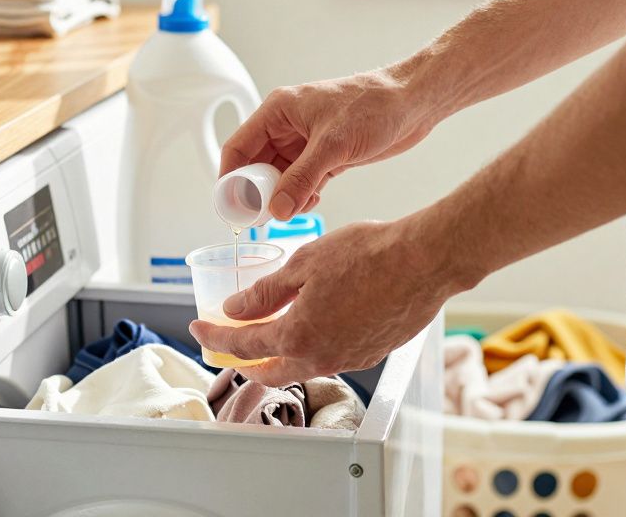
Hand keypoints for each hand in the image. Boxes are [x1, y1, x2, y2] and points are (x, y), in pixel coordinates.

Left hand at [188, 214, 466, 386]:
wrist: (425, 261)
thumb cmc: (370, 255)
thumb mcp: (303, 264)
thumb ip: (265, 293)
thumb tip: (235, 309)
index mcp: (298, 336)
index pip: (242, 345)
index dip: (215, 336)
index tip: (200, 329)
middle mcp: (322, 357)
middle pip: (270, 371)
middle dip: (243, 360)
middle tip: (227, 346)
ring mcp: (349, 359)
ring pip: (302, 366)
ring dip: (278, 355)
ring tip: (266, 333)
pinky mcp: (371, 353)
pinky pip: (329, 357)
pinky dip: (309, 347)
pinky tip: (311, 325)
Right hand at [220, 67, 434, 219]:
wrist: (413, 103)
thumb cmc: (374, 105)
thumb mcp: (333, 145)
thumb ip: (302, 179)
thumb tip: (276, 210)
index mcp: (278, 111)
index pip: (239, 147)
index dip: (230, 177)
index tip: (230, 206)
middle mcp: (287, 126)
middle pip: (256, 165)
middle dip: (259, 192)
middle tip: (265, 216)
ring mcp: (306, 142)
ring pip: (279, 177)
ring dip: (283, 197)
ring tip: (295, 209)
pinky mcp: (325, 156)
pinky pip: (301, 181)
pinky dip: (303, 195)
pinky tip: (312, 201)